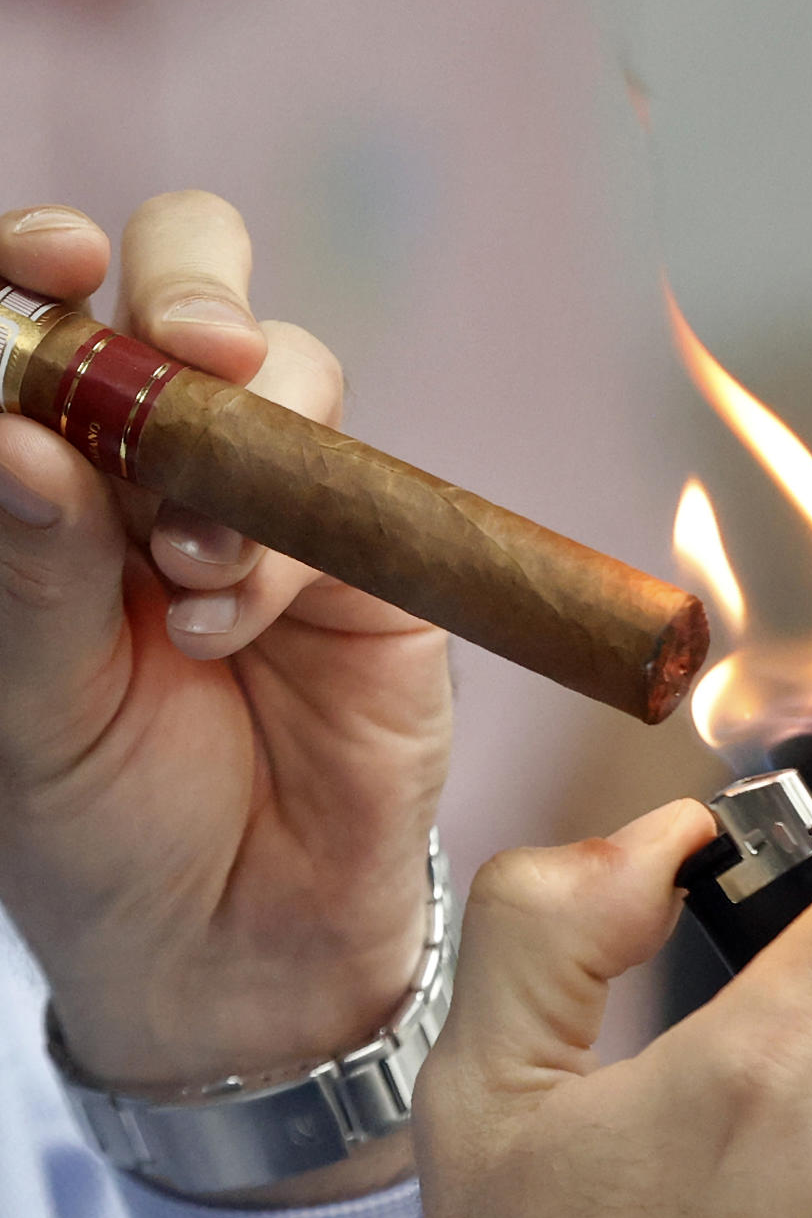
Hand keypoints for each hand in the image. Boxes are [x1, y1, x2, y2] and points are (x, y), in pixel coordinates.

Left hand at [0, 195, 450, 1196]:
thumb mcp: (30, 707)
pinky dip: (284, 547)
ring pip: (291, 368)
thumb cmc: (100, 828)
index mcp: (55, 480)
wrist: (239, 950)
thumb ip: (31, 570)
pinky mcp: (371, 561)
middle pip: (187, 289)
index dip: (45, 267)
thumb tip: (21, 433)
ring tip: (194, 569)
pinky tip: (234, 629)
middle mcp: (162, 467)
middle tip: (193, 350)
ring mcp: (275, 505)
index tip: (51, 267)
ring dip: (241, 442)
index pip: (48, 325)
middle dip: (191, 289)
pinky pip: (348, 492)